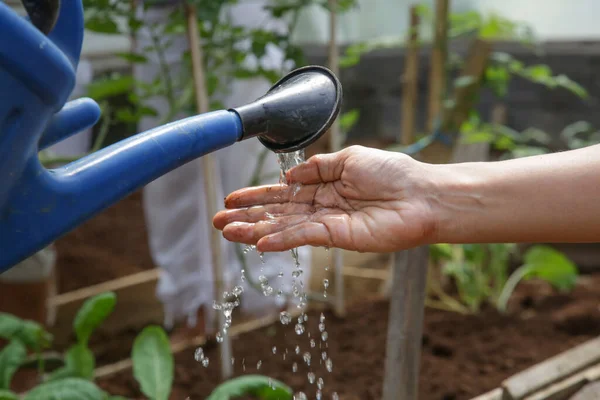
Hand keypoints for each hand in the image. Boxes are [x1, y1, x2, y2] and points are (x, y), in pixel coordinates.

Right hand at [213, 146, 437, 252]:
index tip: (232, 199)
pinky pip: (304, 237)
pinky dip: (281, 240)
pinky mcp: (338, 237)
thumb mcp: (350, 158)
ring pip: (284, 227)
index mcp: (323, 186)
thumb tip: (288, 174)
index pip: (283, 192)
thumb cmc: (394, 173)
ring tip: (229, 232)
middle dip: (247, 216)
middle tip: (219, 221)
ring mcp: (328, 224)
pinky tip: (260, 243)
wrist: (421, 195)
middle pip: (277, 213)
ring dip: (255, 230)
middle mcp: (321, 207)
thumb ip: (318, 166)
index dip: (257, 196)